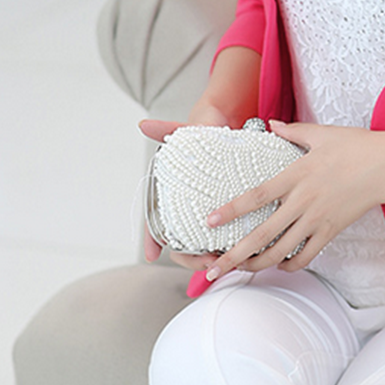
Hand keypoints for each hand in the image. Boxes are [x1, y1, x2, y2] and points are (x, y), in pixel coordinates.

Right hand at [139, 108, 232, 268]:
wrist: (231, 124)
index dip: (152, 238)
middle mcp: (188, 208)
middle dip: (190, 258)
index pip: (156, 221)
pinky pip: (227, 236)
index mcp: (173, 194)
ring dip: (211, 258)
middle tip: (208, 260)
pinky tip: (241, 253)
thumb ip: (169, 129)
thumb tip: (144, 125)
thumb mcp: (190, 131)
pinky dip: (231, 248)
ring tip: (224, 260)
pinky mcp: (230, 212)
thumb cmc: (206, 132)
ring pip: (203, 246)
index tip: (152, 255)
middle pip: (182, 243)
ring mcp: (209, 212)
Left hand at [201, 122, 384, 281]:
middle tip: (212, 269)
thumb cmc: (356, 146)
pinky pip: (306, 256)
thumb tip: (271, 125)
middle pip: (262, 234)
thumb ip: (292, 132)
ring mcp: (317, 220)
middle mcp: (303, 201)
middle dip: (234, 255)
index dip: (231, 210)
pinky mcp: (331, 231)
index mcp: (297, 175)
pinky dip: (289, 265)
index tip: (209, 222)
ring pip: (281, 251)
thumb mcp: (321, 134)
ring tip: (240, 271)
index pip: (256, 196)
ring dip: (257, 265)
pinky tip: (279, 265)